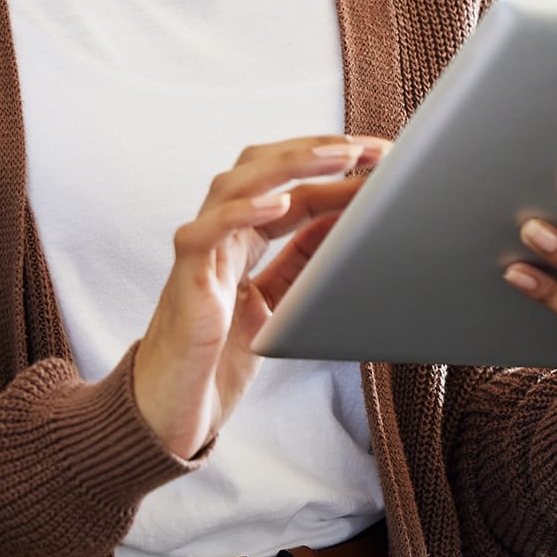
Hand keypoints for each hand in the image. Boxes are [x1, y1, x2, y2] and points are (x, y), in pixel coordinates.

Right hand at [132, 133, 387, 459]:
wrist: (173, 409)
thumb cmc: (218, 355)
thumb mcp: (279, 300)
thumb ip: (303, 260)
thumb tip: (348, 220)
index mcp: (242, 235)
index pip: (291, 185)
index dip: (335, 169)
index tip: (383, 159)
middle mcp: (219, 231)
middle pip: (262, 166)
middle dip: (316, 150)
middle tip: (369, 147)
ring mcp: (200, 249)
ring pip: (235, 183)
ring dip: (290, 164)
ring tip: (336, 157)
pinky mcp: (185, 277)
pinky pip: (206, 232)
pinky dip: (241, 212)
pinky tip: (277, 202)